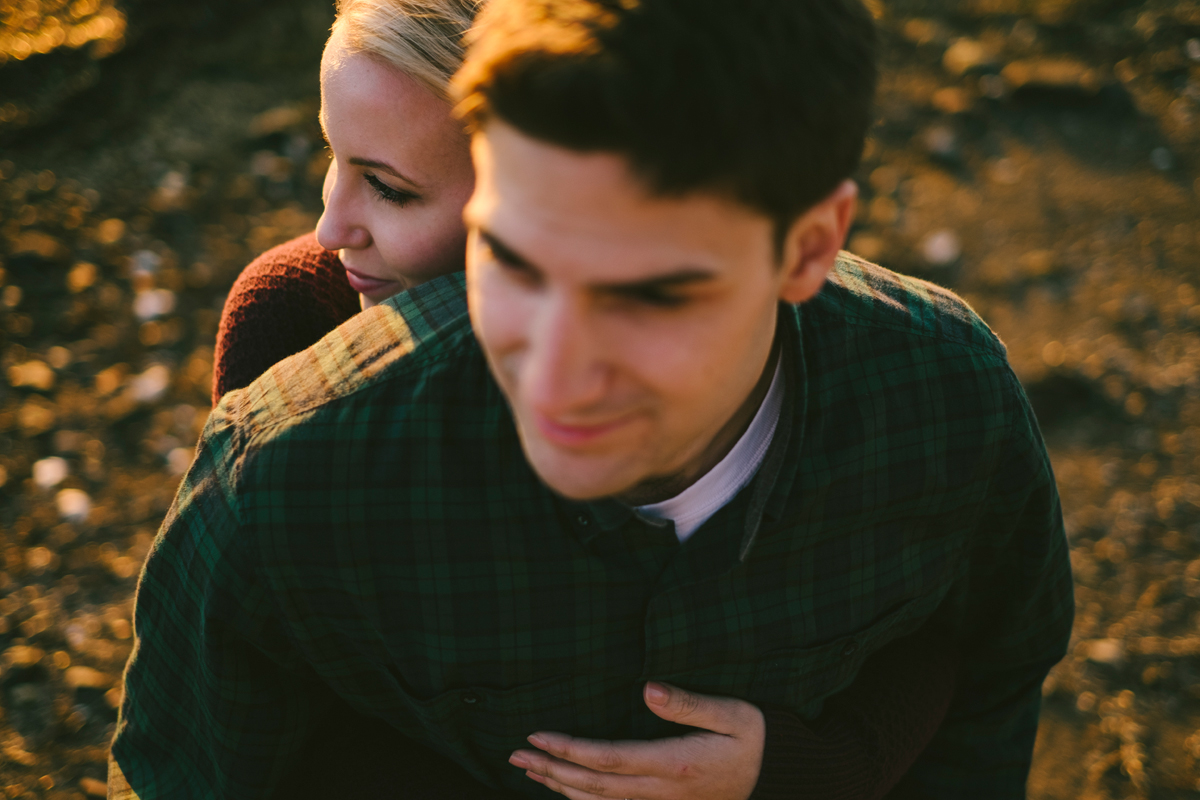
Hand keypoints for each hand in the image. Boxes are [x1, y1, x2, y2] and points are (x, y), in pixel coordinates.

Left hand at [508, 681, 764, 799]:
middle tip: (516, 753)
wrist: (780, 776)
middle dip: (551, 769)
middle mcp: (662, 791)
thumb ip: (688, 703)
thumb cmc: (756, 738)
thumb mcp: (731, 713)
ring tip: (530, 770)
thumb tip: (647, 689)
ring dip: (560, 788)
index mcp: (673, 764)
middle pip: (593, 787)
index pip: (607, 759)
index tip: (538, 734)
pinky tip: (566, 792)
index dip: (569, 749)